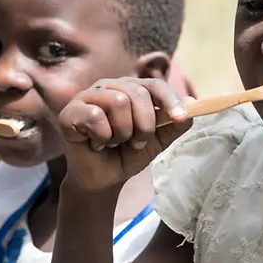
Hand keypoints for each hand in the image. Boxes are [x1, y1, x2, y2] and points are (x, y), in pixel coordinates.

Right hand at [58, 78, 190, 192]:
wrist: (103, 179)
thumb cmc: (127, 154)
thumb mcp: (156, 141)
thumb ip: (174, 125)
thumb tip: (191, 108)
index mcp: (131, 88)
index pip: (155, 84)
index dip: (169, 100)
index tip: (179, 118)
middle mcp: (109, 86)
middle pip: (137, 93)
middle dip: (144, 125)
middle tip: (136, 142)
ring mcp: (87, 96)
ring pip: (117, 102)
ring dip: (122, 132)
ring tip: (114, 142)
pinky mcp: (70, 112)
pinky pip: (95, 116)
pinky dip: (101, 137)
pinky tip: (96, 143)